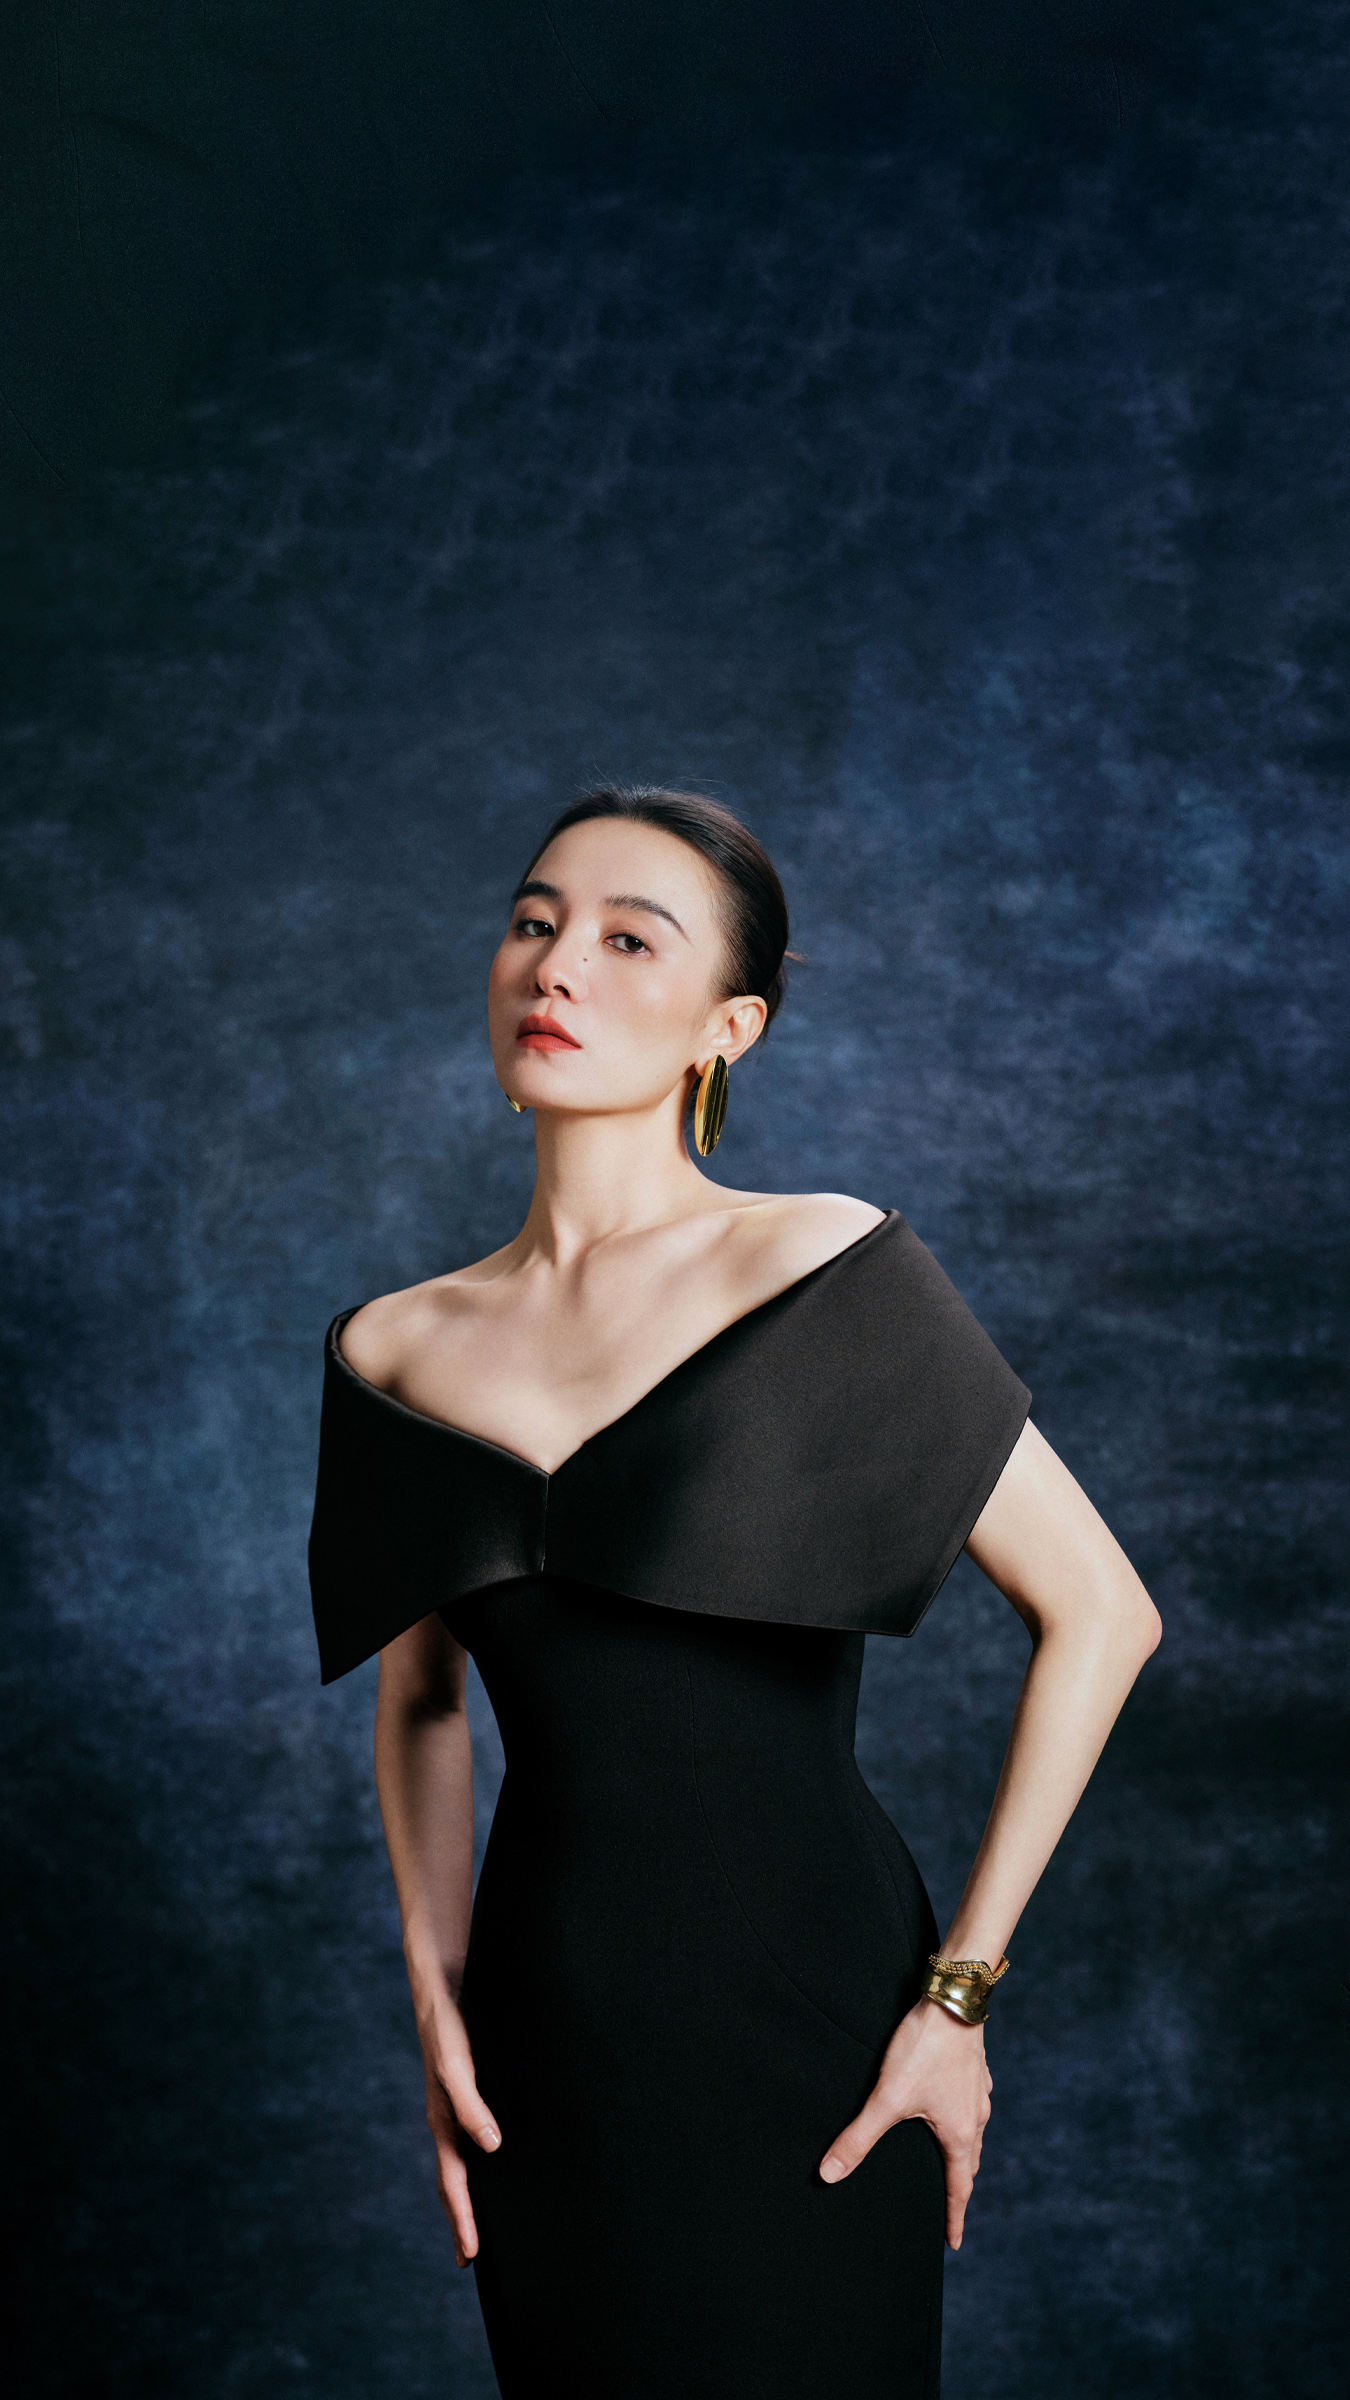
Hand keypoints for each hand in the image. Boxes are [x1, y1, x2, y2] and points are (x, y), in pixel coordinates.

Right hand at [414, 1984, 501, 2268]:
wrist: (443, 1986)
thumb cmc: (449, 2027)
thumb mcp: (458, 2066)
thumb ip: (471, 2104)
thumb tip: (492, 2146)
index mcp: (443, 2123)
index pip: (453, 2183)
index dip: (463, 2219)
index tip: (470, 2258)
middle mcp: (448, 2121)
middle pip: (453, 2181)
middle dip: (460, 2219)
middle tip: (469, 2258)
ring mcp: (456, 2107)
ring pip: (461, 2162)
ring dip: (468, 2195)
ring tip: (479, 2223)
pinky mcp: (468, 2090)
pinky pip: (471, 2137)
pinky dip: (478, 2162)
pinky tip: (494, 2162)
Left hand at [818, 1996, 991, 2249]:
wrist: (954, 2000)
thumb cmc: (924, 2049)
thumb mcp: (887, 2097)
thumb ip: (858, 2138)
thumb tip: (829, 2174)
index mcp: (959, 2133)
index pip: (957, 2187)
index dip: (953, 2217)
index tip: (952, 2243)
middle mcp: (975, 2116)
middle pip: (968, 2162)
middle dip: (957, 2185)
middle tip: (949, 2206)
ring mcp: (978, 2091)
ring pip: (972, 2132)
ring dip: (962, 2151)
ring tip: (949, 2160)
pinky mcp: (974, 2068)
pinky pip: (970, 2104)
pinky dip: (962, 2118)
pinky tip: (951, 2107)